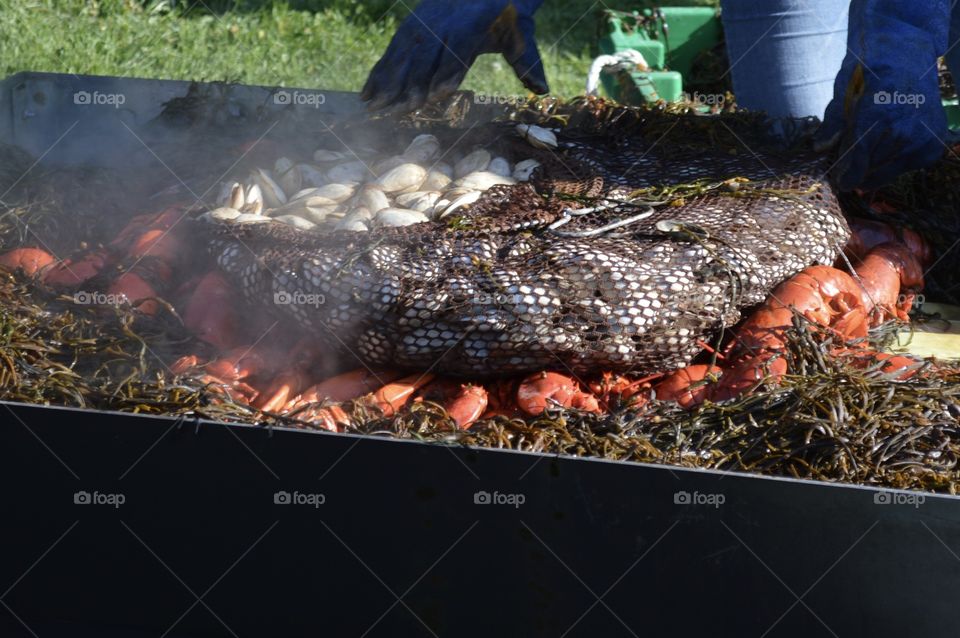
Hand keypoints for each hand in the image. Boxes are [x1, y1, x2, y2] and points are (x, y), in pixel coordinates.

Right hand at [362, 0, 546, 111]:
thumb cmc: (507, 10)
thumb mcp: (521, 32)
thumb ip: (527, 61)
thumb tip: (541, 89)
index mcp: (471, 24)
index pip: (456, 53)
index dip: (443, 74)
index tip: (433, 97)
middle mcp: (443, 24)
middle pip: (424, 58)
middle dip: (409, 86)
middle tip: (396, 113)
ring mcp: (424, 24)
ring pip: (402, 55)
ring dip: (386, 82)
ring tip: (373, 107)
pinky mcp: (411, 26)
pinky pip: (392, 51)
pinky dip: (378, 72)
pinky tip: (367, 93)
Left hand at [815, 0, 949, 190]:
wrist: (907, 53)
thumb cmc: (870, 70)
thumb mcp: (843, 92)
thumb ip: (833, 123)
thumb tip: (819, 147)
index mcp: (877, 119)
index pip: (858, 162)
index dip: (847, 176)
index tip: (841, 182)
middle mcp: (903, 132)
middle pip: (871, 169)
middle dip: (859, 166)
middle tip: (852, 157)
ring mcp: (921, 139)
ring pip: (889, 170)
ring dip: (876, 165)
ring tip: (871, 144)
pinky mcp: (933, 142)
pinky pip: (908, 165)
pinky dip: (895, 160)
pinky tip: (888, 144)